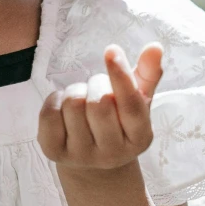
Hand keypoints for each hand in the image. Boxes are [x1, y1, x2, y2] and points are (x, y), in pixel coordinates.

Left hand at [39, 43, 163, 172]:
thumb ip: (147, 74)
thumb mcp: (137, 100)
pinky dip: (54, 99)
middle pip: (99, 102)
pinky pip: (50, 113)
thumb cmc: (118, 120)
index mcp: (140, 138)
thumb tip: (155, 47)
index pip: (131, 105)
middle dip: (96, 83)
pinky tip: (63, 108)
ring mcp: (82, 156)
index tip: (111, 50)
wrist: (93, 158)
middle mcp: (113, 154)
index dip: (120, 75)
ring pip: (73, 104)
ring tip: (82, 98)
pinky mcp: (54, 153)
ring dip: (76, 90)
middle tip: (98, 87)